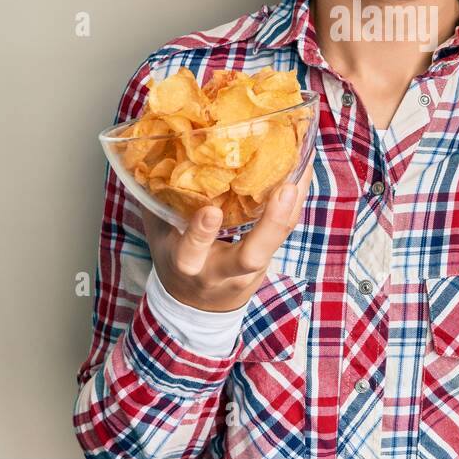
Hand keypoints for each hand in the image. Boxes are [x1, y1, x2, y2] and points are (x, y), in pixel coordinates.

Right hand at [143, 163, 313, 312]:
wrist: (200, 306)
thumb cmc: (176, 261)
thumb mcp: (160, 238)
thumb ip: (156, 204)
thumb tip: (155, 153)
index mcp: (187, 264)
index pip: (191, 253)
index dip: (200, 235)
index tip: (210, 212)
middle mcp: (222, 271)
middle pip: (251, 257)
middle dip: (270, 225)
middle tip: (285, 189)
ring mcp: (251, 268)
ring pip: (278, 241)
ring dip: (292, 205)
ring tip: (302, 168)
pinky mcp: (269, 258)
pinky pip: (287, 230)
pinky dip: (295, 201)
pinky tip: (302, 170)